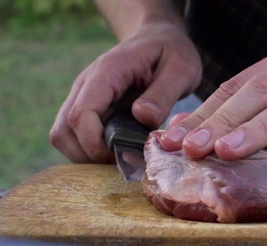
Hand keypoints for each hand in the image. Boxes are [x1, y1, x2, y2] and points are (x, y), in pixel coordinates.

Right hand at [50, 23, 201, 162]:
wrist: (159, 39)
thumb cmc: (171, 52)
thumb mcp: (180, 69)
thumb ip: (162, 94)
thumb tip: (142, 117)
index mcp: (107, 72)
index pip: (81, 114)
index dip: (95, 144)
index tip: (122, 157)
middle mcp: (87, 85)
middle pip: (65, 131)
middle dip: (90, 156)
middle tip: (125, 164)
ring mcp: (84, 97)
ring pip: (65, 136)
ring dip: (88, 156)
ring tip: (123, 160)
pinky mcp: (89, 109)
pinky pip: (76, 136)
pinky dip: (92, 152)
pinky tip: (119, 153)